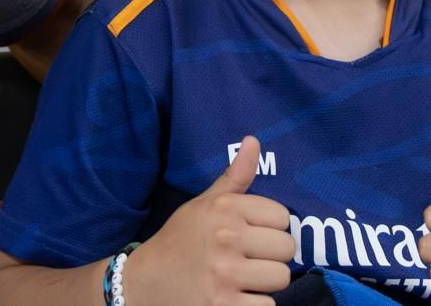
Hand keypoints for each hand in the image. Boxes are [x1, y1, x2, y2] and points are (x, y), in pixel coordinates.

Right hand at [124, 136, 293, 305]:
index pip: (282, 217)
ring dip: (265, 284)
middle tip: (248, 261)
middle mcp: (226, 238)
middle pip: (287, 249)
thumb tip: (254, 140)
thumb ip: (234, 177)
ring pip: (281, 278)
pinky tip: (236, 299)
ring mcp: (225, 275)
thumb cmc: (179, 241)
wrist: (143, 283)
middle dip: (271, 257)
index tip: (252, 236)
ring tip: (243, 281)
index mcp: (224, 209)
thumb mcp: (203, 204)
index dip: (270, 229)